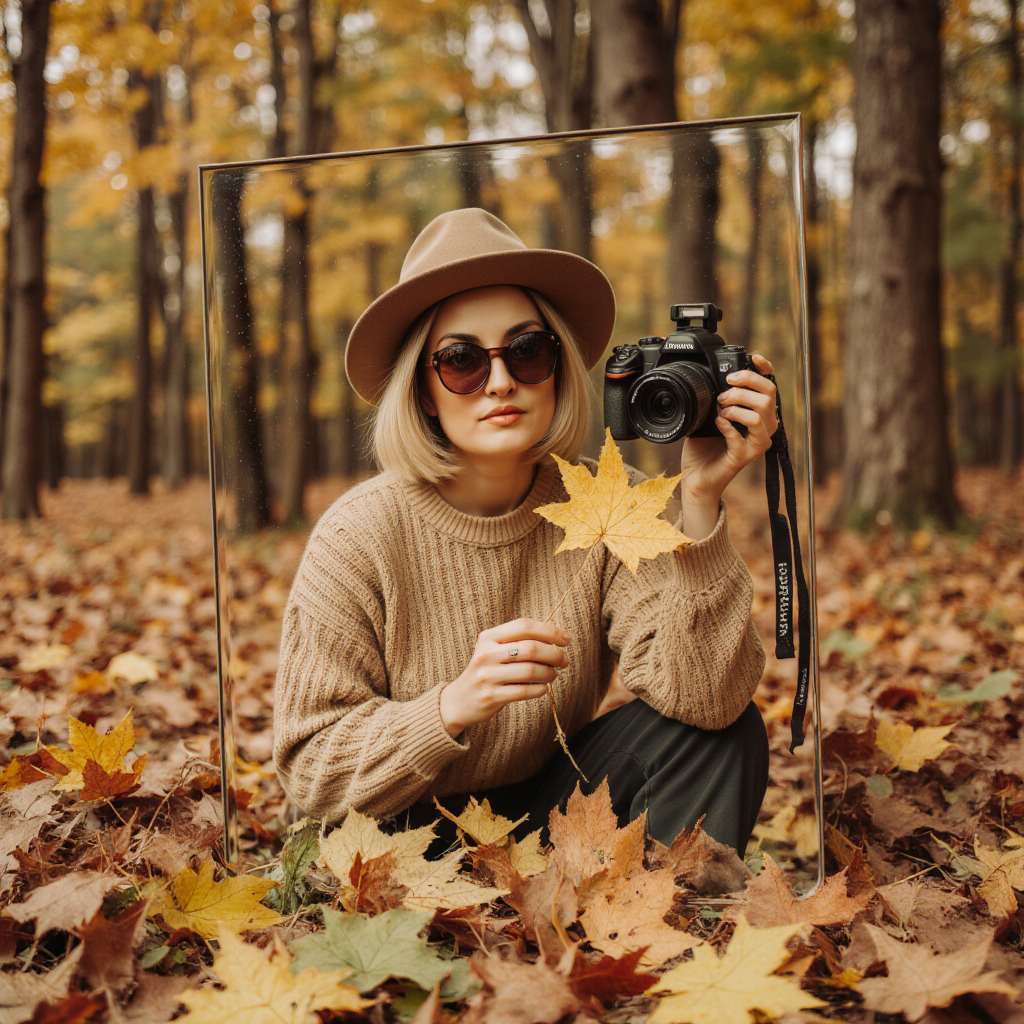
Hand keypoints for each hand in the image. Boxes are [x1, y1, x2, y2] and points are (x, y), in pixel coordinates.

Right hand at [439, 618, 571, 738]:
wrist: (459, 701)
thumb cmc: (487, 672)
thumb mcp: (494, 650)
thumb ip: (519, 641)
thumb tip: (559, 638)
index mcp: (488, 637)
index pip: (524, 626)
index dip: (549, 631)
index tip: (566, 639)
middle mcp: (486, 654)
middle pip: (531, 647)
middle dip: (554, 654)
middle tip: (564, 661)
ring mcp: (487, 675)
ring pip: (531, 670)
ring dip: (549, 673)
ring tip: (553, 675)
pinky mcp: (491, 696)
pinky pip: (525, 690)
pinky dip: (541, 689)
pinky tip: (543, 687)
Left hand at [679, 353, 778, 505]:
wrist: (696, 475)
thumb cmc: (705, 445)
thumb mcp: (711, 413)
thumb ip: (719, 396)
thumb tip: (718, 377)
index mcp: (759, 412)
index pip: (770, 385)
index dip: (765, 369)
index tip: (753, 357)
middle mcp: (764, 427)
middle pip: (768, 395)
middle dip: (744, 386)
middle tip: (724, 392)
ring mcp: (757, 443)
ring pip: (759, 414)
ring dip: (736, 406)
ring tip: (720, 410)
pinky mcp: (744, 457)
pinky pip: (740, 436)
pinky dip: (726, 425)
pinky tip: (717, 424)